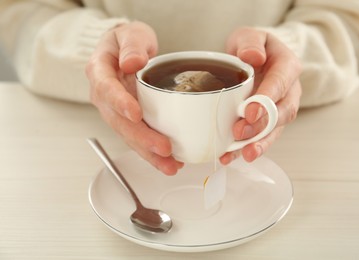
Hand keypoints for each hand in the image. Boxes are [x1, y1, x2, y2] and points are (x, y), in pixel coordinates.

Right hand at [86, 21, 183, 174]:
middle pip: (119, 121)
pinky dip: (152, 152)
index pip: (107, 89)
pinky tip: (169, 162)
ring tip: (169, 165)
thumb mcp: (131, 34)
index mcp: (100, 72)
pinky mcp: (128, 120)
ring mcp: (116, 111)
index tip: (136, 114)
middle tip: (163, 148)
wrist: (126, 52)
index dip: (120, 103)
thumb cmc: (127, 42)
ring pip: (128, 136)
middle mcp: (104, 96)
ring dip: (148, 153)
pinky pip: (138, 138)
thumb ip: (132, 45)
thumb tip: (132, 62)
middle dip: (141, 138)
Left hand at [221, 27, 301, 163]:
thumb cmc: (252, 47)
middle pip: (281, 112)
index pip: (280, 84)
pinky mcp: (268, 122)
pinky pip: (260, 138)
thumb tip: (253, 56)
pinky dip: (245, 148)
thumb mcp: (249, 36)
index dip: (266, 100)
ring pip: (274, 130)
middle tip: (240, 133)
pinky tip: (229, 157)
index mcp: (287, 67)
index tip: (250, 112)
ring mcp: (280, 109)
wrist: (254, 59)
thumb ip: (251, 43)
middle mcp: (289, 91)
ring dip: (258, 144)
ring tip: (242, 155)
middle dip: (261, 126)